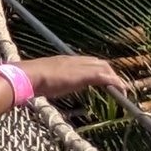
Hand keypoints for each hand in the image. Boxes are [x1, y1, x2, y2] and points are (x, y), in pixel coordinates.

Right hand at [20, 54, 134, 103]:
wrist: (28, 76)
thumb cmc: (31, 79)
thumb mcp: (44, 79)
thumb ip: (48, 80)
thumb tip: (44, 86)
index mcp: (64, 60)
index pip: (86, 61)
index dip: (97, 69)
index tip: (103, 79)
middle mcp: (73, 60)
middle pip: (98, 62)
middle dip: (109, 72)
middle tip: (116, 86)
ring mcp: (79, 66)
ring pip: (104, 67)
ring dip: (114, 78)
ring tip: (121, 90)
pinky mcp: (84, 75)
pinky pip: (105, 76)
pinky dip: (115, 82)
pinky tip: (121, 91)